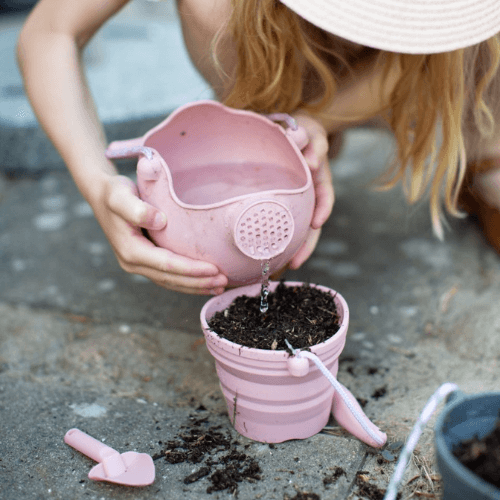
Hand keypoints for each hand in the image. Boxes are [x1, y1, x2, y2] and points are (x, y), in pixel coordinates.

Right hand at [92, 174, 227, 294]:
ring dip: (195, 286)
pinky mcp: (145, 261)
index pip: (167, 265)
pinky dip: (187, 281)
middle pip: (171, 279)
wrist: (102, 195)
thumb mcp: (120, 195)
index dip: (191, 269)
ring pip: (170, 282)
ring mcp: (138, 264)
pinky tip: (204, 282)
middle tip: (223, 282)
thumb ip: (136, 208)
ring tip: (219, 286)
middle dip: (198, 283)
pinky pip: (168, 276)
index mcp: (130, 250)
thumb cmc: (113, 192)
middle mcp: (133, 262)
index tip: (214, 269)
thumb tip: (160, 221)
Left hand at [288, 113, 334, 268]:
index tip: (317, 223)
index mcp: (319, 177)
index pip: (325, 196)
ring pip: (301, 227)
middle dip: (306, 244)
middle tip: (296, 262)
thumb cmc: (302, 131)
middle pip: (313, 222)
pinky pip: (286, 222)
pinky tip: (272, 250)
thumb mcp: (309, 131)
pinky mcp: (287, 203)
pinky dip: (282, 236)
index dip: (322, 210)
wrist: (293, 131)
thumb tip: (313, 160)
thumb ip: (311, 141)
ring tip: (286, 266)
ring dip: (296, 247)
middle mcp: (312, 193)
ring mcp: (300, 200)